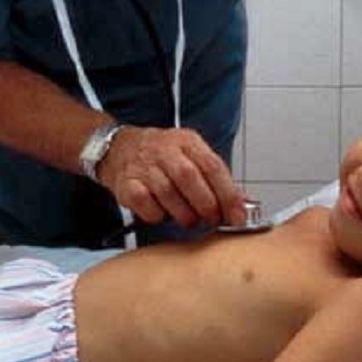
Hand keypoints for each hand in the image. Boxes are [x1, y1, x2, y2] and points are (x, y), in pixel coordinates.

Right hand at [96, 125, 245, 228]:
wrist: (118, 148)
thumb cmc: (161, 155)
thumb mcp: (191, 155)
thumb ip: (216, 179)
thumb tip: (243, 204)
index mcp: (187, 141)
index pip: (212, 166)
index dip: (228, 194)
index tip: (237, 216)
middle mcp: (165, 150)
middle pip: (190, 178)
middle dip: (207, 206)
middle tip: (213, 220)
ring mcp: (143, 166)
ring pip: (169, 193)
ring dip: (185, 214)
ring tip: (191, 219)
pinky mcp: (126, 183)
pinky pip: (146, 205)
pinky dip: (158, 215)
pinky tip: (163, 213)